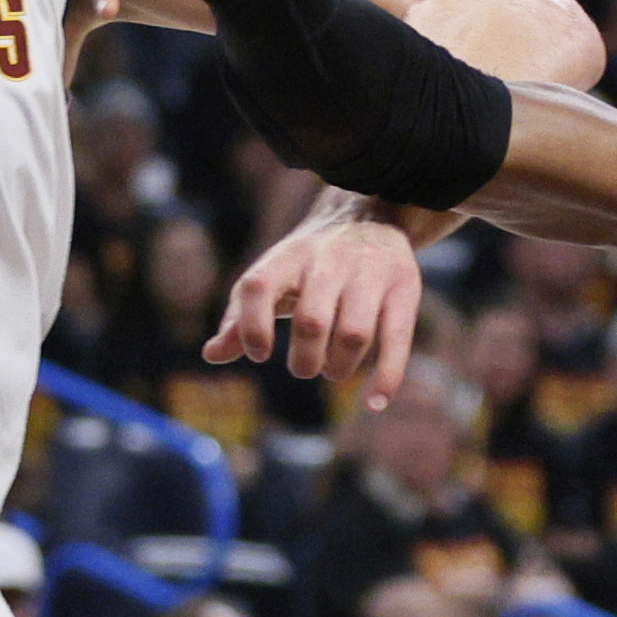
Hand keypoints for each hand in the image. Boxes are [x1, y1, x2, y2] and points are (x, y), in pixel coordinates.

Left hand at [208, 194, 425, 405]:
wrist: (367, 214)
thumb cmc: (307, 263)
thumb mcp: (271, 278)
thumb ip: (240, 317)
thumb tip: (211, 355)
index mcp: (286, 257)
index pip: (257, 286)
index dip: (252, 327)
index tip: (260, 355)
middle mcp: (328, 260)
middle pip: (311, 320)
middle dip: (304, 359)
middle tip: (304, 368)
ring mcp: (369, 273)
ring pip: (353, 333)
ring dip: (339, 367)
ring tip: (332, 370)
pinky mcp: (404, 286)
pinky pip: (397, 339)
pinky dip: (387, 376)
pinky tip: (375, 402)